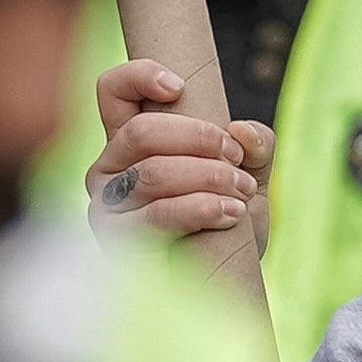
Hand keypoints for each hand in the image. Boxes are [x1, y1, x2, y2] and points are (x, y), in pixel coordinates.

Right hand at [87, 58, 269, 246]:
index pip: (112, 90)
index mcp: (131, 142)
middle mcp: (109, 168)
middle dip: (200, 138)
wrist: (223, 286)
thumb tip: (242, 130)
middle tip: (236, 158)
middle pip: (142, 130)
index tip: (180, 87)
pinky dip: (200, 209)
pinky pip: (156, 215)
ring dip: (208, 177)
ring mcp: (106, 204)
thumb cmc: (225, 225)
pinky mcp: (115, 241)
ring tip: (242, 192)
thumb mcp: (250, 176)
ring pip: (154, 172)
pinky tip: (231, 214)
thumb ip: (255, 146)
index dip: (139, 75)